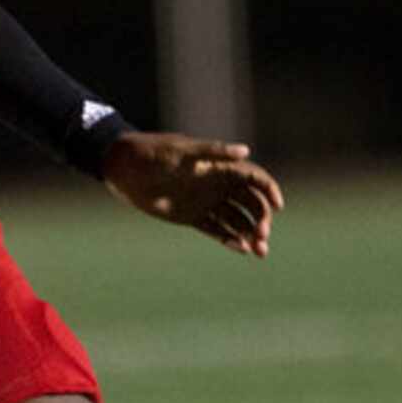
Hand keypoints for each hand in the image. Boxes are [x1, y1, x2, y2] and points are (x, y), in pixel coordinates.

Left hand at [102, 131, 283, 257]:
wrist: (124, 168)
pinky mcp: (193, 217)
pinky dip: (230, 240)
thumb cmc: (154, 152)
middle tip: (262, 236)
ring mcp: (206, 202)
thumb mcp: (183, 150)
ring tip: (259, 252)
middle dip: (261, 219)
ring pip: (237, 220)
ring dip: (250, 234)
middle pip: (251, 204)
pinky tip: (241, 250)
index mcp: (221, 167)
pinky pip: (217, 230)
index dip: (270, 191)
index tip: (277, 207)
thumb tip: (245, 150)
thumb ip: (213, 151)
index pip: (255, 179)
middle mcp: (218, 185)